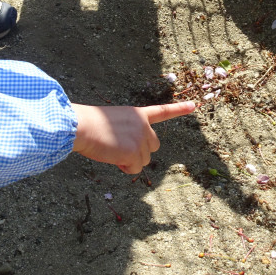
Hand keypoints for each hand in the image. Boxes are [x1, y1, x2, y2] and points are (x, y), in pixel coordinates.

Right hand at [71, 101, 195, 173]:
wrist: (81, 126)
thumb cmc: (89, 124)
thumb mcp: (113, 123)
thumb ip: (127, 134)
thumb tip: (129, 155)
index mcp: (137, 114)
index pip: (162, 111)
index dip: (179, 109)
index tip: (194, 105)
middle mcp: (144, 125)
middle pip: (153, 146)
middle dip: (139, 152)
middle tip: (118, 149)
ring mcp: (141, 138)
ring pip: (142, 160)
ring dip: (128, 160)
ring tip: (111, 150)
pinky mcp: (135, 152)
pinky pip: (133, 169)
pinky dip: (123, 167)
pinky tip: (112, 157)